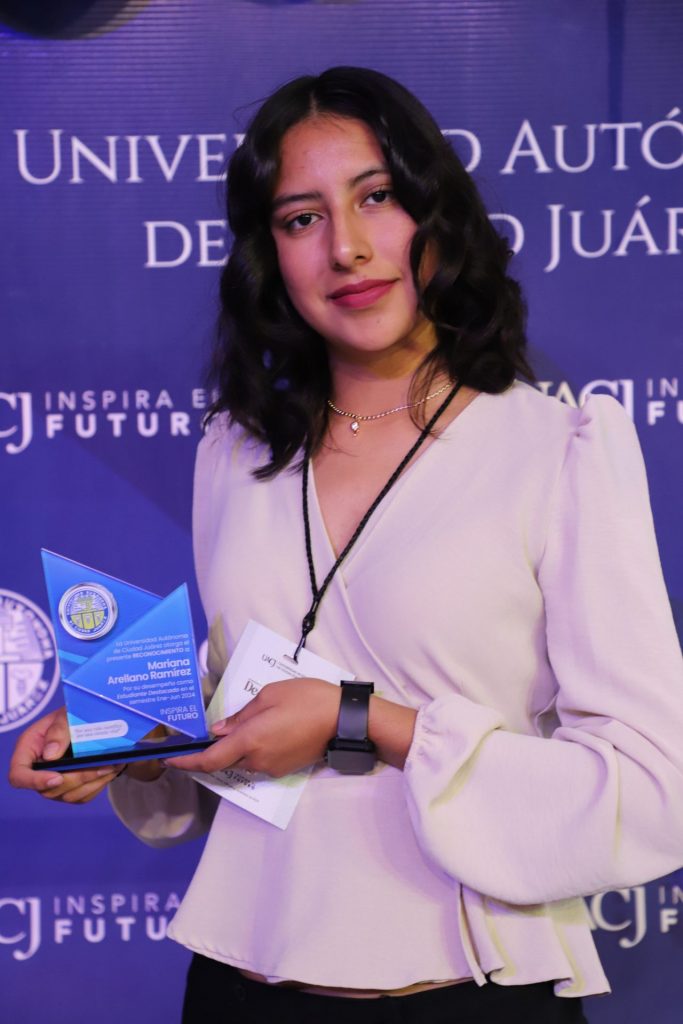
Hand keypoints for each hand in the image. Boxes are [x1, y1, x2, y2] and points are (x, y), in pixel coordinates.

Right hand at [8, 706, 121, 803]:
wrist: (91, 720)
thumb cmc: (73, 713)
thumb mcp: (65, 714)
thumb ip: (59, 729)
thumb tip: (51, 755)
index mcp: (28, 750)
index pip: (19, 775)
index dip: (35, 781)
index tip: (58, 777)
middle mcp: (39, 771)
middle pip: (48, 790)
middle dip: (76, 779)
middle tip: (100, 766)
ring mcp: (55, 783)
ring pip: (68, 796)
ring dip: (91, 782)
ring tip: (110, 766)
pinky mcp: (72, 790)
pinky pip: (82, 797)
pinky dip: (97, 785)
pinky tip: (110, 771)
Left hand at [166, 677, 339, 777]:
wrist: (343, 719)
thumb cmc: (308, 699)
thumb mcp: (269, 695)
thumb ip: (241, 715)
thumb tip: (218, 731)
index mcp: (250, 739)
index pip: (210, 759)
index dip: (187, 761)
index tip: (170, 758)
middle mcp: (258, 759)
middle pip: (226, 759)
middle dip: (217, 746)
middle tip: (215, 727)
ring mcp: (272, 767)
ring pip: (244, 759)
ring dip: (239, 745)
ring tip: (254, 719)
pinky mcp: (285, 768)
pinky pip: (260, 760)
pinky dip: (255, 747)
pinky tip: (269, 728)